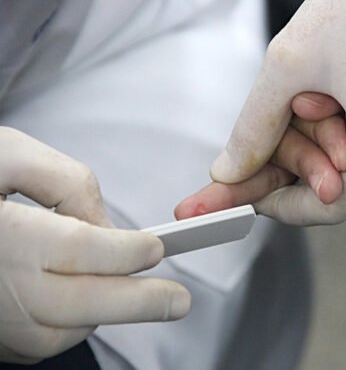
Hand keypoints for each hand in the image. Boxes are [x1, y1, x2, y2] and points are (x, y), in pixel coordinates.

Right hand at [0, 127, 189, 363]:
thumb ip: (65, 180)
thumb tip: (105, 223)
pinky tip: (89, 303)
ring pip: (60, 333)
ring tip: (141, 295)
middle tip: (178, 302)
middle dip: (138, 303)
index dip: (127, 250)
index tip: (157, 247)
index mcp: (0, 235)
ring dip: (105, 314)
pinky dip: (72, 326)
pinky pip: (37, 342)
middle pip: (79, 304)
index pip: (80, 249)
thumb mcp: (7, 152)